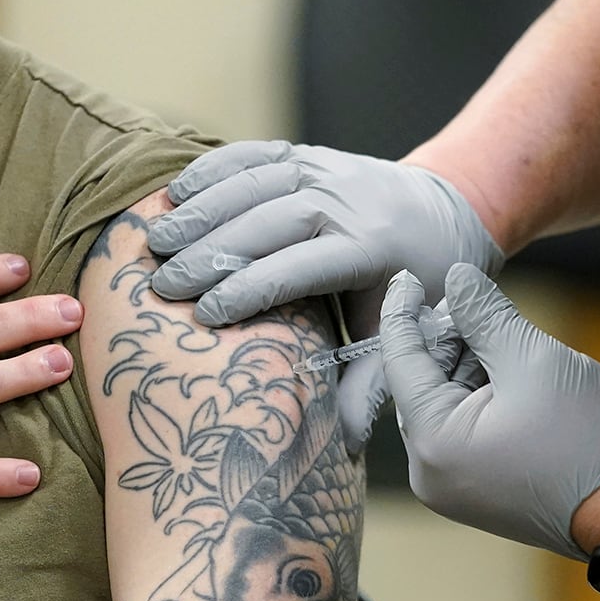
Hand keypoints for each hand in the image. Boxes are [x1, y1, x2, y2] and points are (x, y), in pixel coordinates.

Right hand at [144, 142, 503, 452]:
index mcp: (373, 248)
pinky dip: (213, 170)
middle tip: (161, 285)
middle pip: (270, 223)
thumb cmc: (417, 285)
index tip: (204, 316)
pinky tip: (173, 193)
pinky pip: (257, 154)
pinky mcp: (311, 156)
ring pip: (256, 183)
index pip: (300, 268)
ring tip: (153, 241)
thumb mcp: (405, 333)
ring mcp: (329, 171)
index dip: (250, 290)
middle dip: (211, 254)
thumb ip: (371, 382)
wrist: (446, 214)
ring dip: (201, 210)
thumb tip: (345, 446)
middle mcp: (349, 202)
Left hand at [379, 264, 599, 558]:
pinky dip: (478, 397)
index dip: (401, 312)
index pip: (399, 361)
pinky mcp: (474, 492)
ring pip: (442, 405)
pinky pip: (460, 431)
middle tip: (479, 305)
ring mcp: (451, 488)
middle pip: (419, 384)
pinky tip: (510, 375)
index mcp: (433, 443)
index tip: (406, 277)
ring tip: (509, 344)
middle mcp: (429, 474)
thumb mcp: (532, 358)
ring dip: (467, 367)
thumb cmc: (586, 438)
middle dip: (446, 340)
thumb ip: (485, 314)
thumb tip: (456, 278)